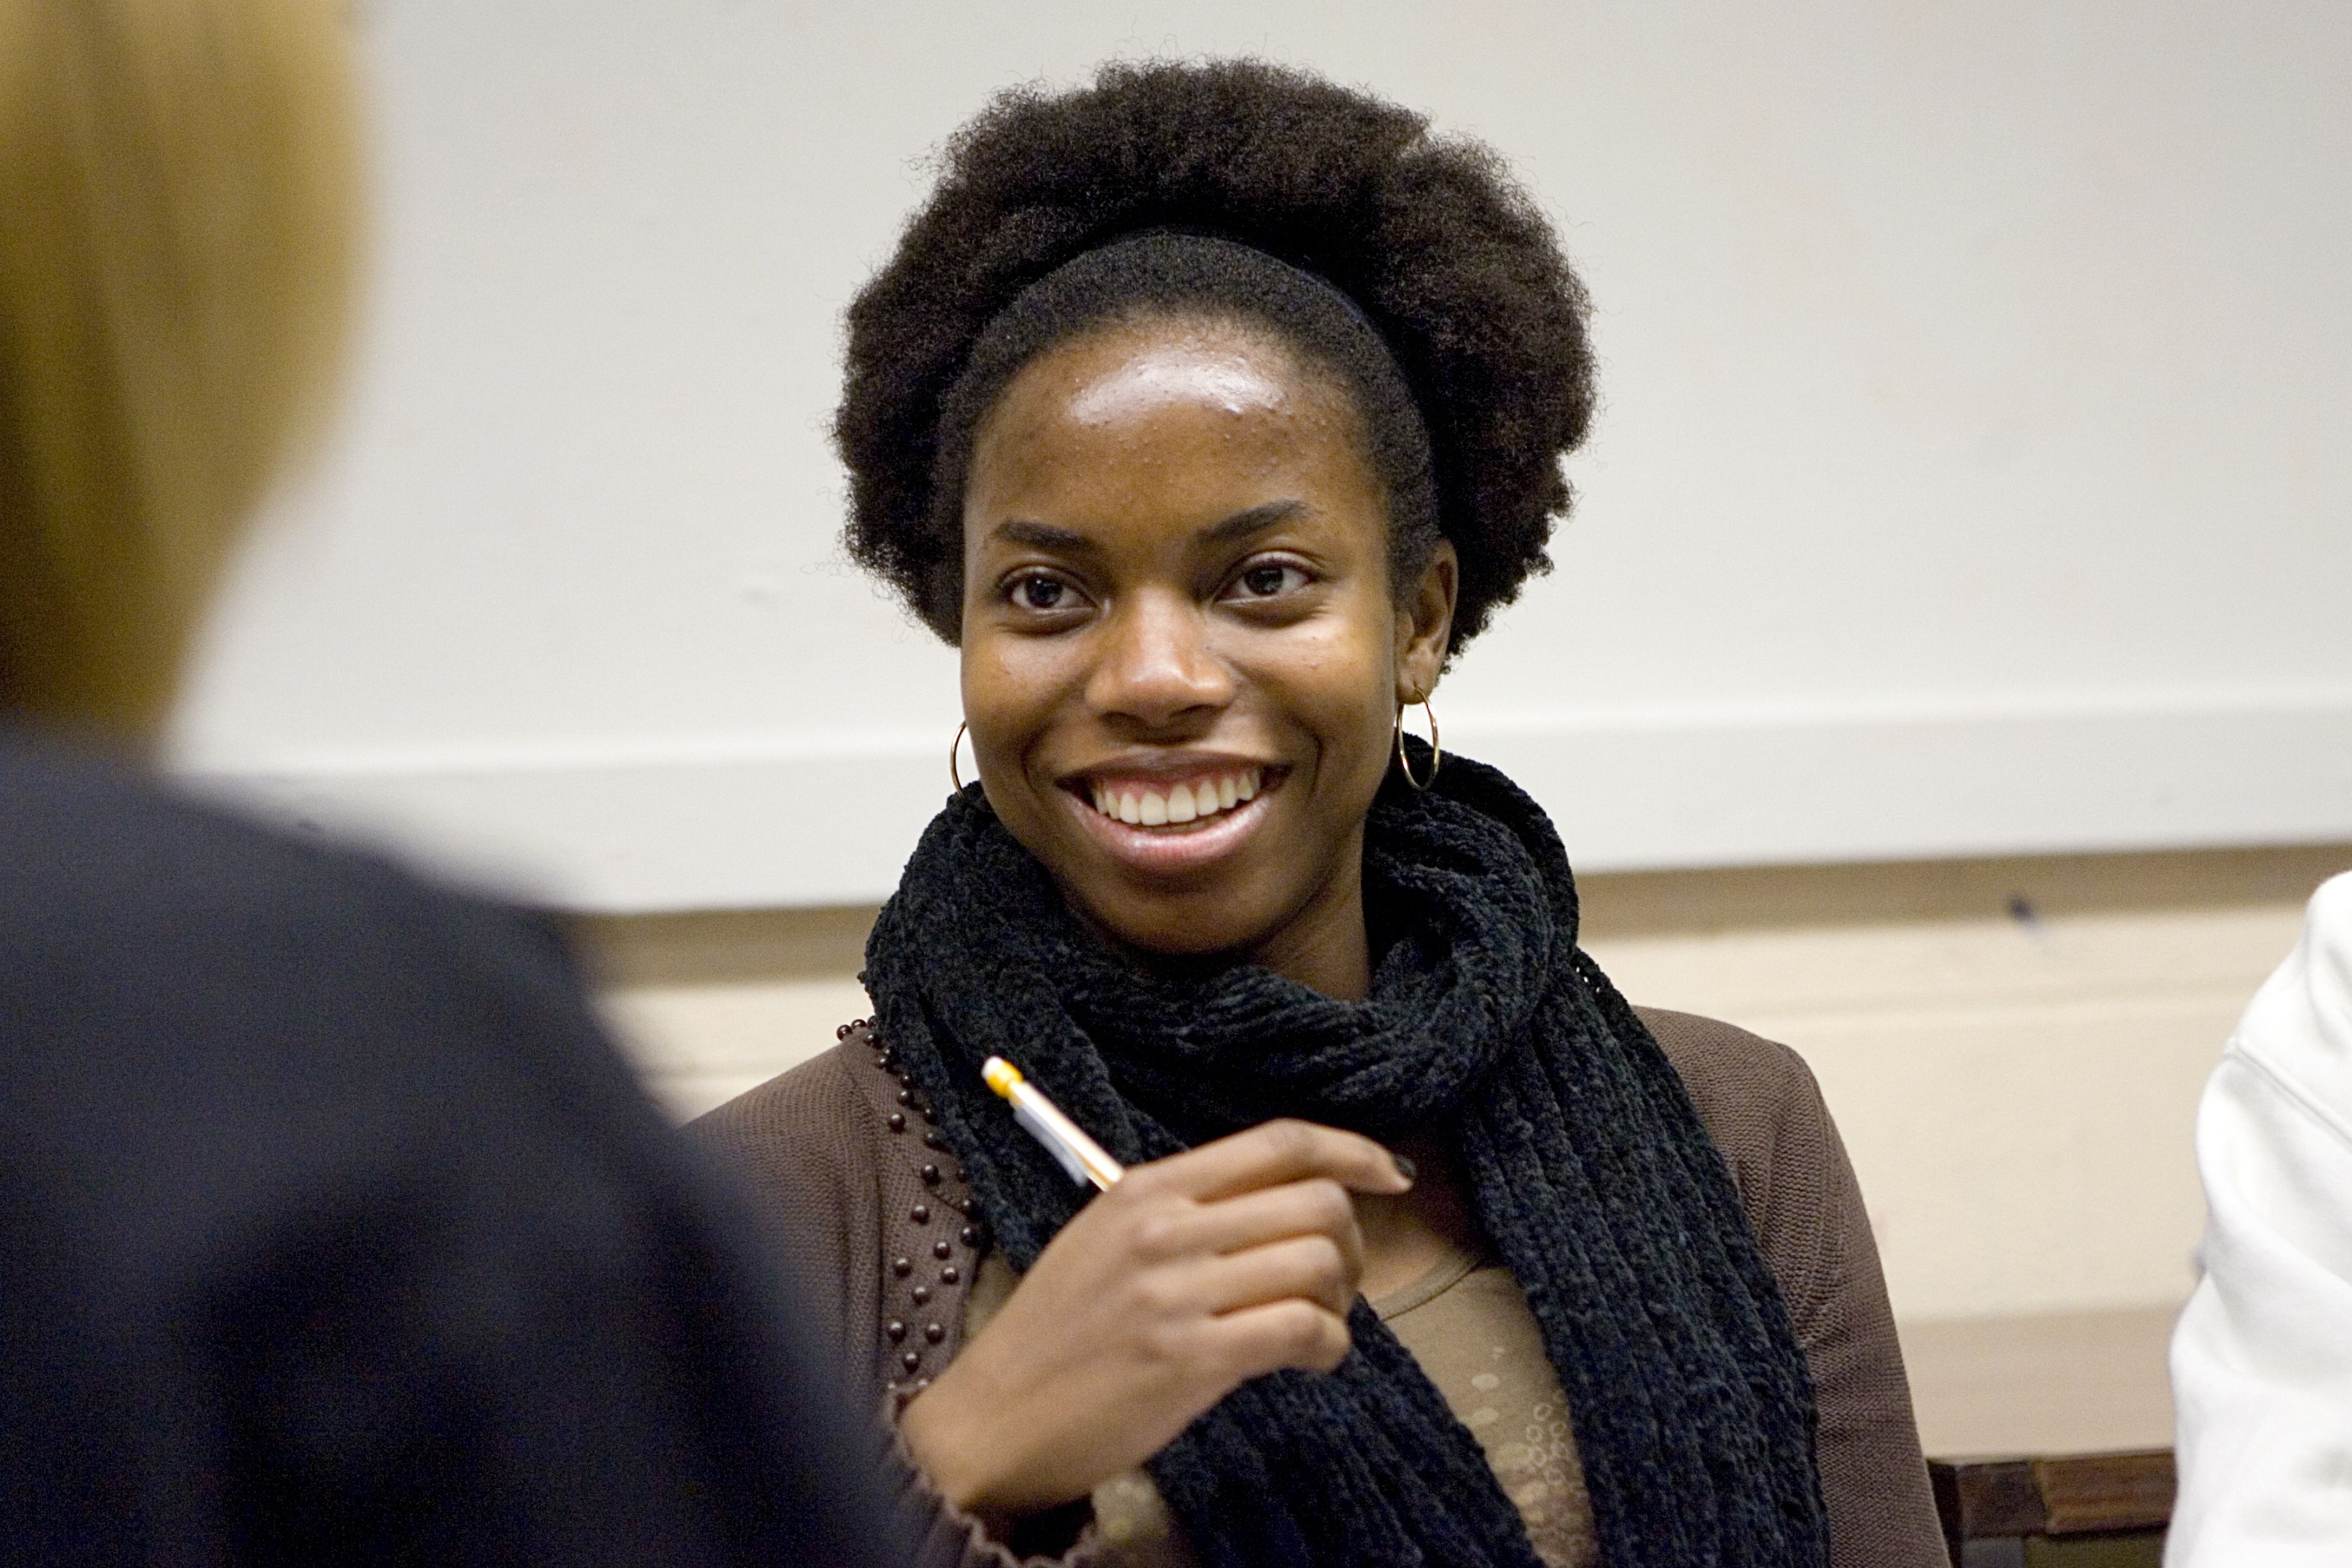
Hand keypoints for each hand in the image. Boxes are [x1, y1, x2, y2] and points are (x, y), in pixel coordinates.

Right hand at [897, 1117, 1411, 1520]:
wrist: (995, 1415)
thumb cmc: (1057, 1332)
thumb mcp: (1106, 1238)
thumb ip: (1186, 1211)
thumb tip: (1284, 1201)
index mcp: (1148, 1188)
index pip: (1278, 1142)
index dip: (1351, 1151)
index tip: (1391, 1174)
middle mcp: (1166, 1228)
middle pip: (1315, 1201)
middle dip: (1353, 1241)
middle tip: (1336, 1283)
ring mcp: (1177, 1292)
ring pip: (1319, 1262)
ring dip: (1341, 1300)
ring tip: (1316, 1325)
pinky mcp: (1190, 1359)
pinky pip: (1302, 1329)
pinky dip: (1329, 1346)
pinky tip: (1311, 1359)